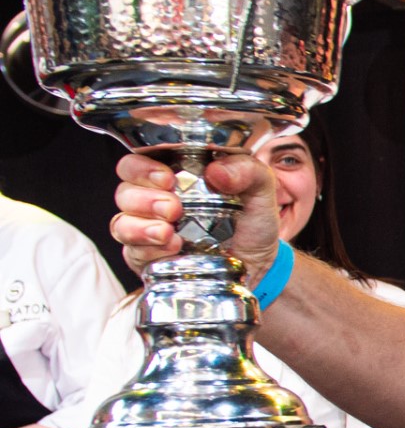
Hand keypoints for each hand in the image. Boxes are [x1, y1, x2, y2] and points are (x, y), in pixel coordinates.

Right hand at [111, 150, 282, 282]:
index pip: (139, 162)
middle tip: (173, 208)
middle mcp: (155, 199)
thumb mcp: (260, 190)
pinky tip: (171, 248)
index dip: (143, 167)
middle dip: (143, 198)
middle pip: (125, 191)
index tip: (167, 178)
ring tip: (168, 232)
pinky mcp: (148, 257)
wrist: (260, 265)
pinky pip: (133, 252)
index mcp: (175, 175)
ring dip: (140, 226)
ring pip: (122, 222)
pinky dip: (148, 249)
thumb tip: (217, 171)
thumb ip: (246, 170)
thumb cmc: (252, 222)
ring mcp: (149, 229)